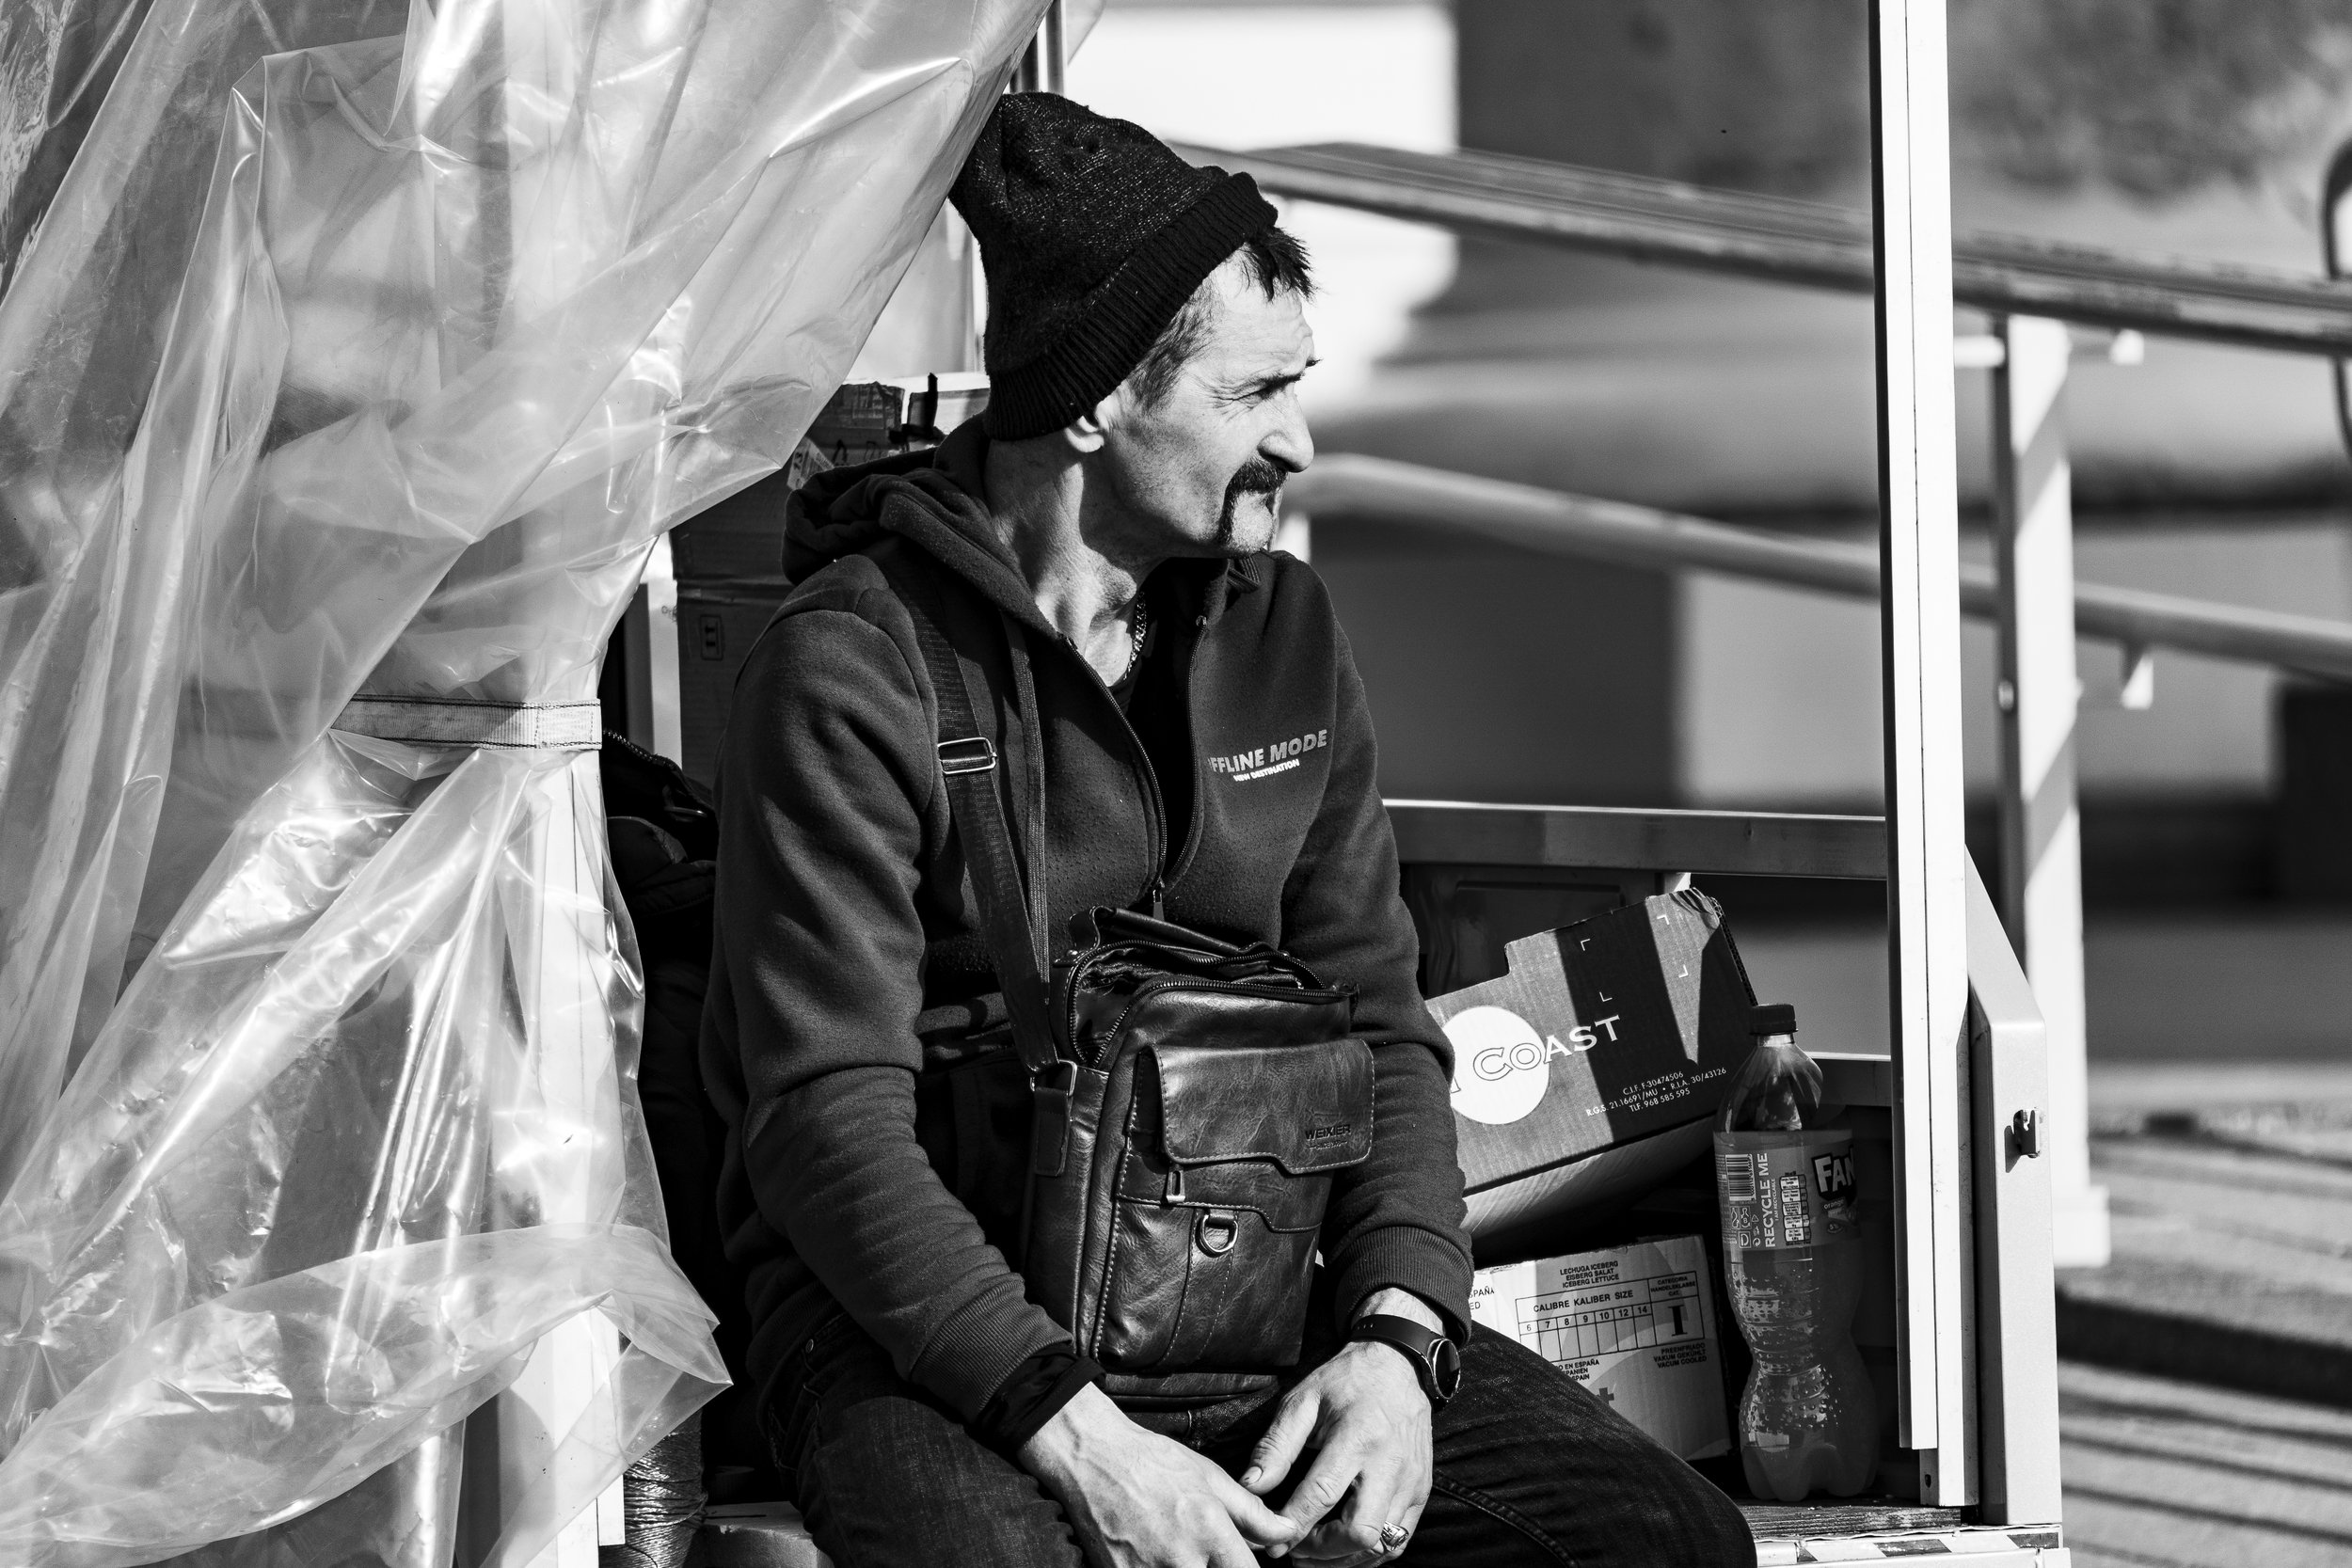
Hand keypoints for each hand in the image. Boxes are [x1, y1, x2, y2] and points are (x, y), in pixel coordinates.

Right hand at [1022, 1383, 1302, 1567]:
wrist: (1091, 1458)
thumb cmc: (1153, 1462)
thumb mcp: (1211, 1478)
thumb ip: (1253, 1513)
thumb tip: (1288, 1532)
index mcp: (1210, 1532)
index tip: (1243, 1561)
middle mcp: (1182, 1560)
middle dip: (1217, 1567)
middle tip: (1208, 1551)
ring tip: (1180, 1548)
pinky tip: (1157, 1554)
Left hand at [1243, 1292, 1438, 1564]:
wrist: (1399, 1366)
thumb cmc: (1345, 1382)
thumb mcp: (1302, 1401)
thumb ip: (1275, 1446)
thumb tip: (1250, 1487)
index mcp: (1356, 1437)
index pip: (1322, 1496)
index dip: (1293, 1527)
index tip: (1270, 1542)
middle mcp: (1389, 1464)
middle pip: (1359, 1532)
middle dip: (1322, 1551)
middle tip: (1295, 1548)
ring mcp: (1411, 1481)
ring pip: (1381, 1545)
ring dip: (1344, 1558)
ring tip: (1314, 1552)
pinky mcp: (1421, 1491)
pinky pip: (1399, 1540)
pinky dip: (1370, 1553)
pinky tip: (1345, 1546)